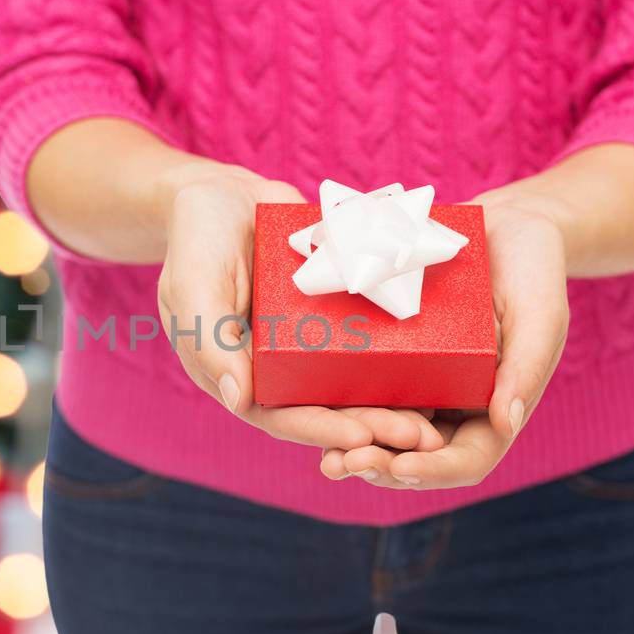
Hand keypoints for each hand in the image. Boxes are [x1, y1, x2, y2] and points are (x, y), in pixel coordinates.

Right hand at [155, 163, 437, 450]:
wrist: (223, 194)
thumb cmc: (196, 239)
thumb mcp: (193, 285)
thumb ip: (210, 341)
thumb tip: (240, 401)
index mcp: (236, 373)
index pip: (279, 415)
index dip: (321, 431)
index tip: (363, 439)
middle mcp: (274, 368)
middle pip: (325, 408)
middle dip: (372, 426)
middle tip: (421, 436)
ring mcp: (305, 343)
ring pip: (352, 383)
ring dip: (391, 402)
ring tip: (435, 415)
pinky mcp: (332, 315)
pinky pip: (366, 341)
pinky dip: (398, 358)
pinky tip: (440, 366)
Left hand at [323, 195, 569, 488]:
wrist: (504, 227)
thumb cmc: (533, 271)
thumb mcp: (540, 315)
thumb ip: (526, 368)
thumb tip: (505, 424)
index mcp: (494, 409)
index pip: (465, 460)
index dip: (432, 470)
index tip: (400, 466)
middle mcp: (453, 407)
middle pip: (415, 456)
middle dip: (381, 465)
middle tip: (344, 464)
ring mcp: (420, 386)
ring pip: (384, 432)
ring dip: (355, 449)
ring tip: (327, 457)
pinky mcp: (391, 360)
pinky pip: (363, 390)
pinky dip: (340, 409)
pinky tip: (310, 411)